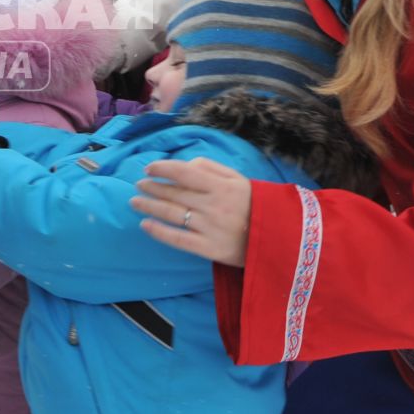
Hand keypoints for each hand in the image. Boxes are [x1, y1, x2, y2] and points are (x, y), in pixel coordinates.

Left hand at [130, 158, 252, 267]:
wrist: (278, 237)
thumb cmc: (254, 204)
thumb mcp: (238, 180)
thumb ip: (211, 168)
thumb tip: (185, 164)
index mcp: (221, 186)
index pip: (184, 173)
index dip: (163, 169)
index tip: (148, 168)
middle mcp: (213, 206)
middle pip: (174, 194)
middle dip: (152, 188)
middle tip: (139, 185)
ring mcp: (210, 228)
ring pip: (172, 215)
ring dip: (150, 207)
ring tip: (135, 202)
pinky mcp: (209, 248)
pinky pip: (179, 239)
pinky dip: (159, 232)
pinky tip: (145, 225)